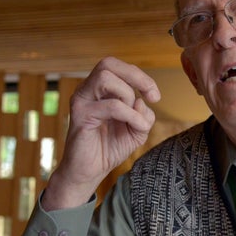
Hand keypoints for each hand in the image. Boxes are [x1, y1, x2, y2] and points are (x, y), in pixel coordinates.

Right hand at [42, 57, 160, 209]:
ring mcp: (81, 101)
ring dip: (128, 95)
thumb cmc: (109, 149)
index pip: (117, 67)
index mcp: (98, 90)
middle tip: (153, 96)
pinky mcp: (80, 116)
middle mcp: (87, 91)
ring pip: (105, 78)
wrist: (89, 172)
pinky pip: (110, 105)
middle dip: (136, 76)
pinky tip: (136, 127)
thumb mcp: (136, 131)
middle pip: (108, 63)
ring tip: (133, 117)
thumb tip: (142, 100)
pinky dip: (130, 115)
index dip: (140, 76)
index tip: (155, 96)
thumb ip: (143, 114)